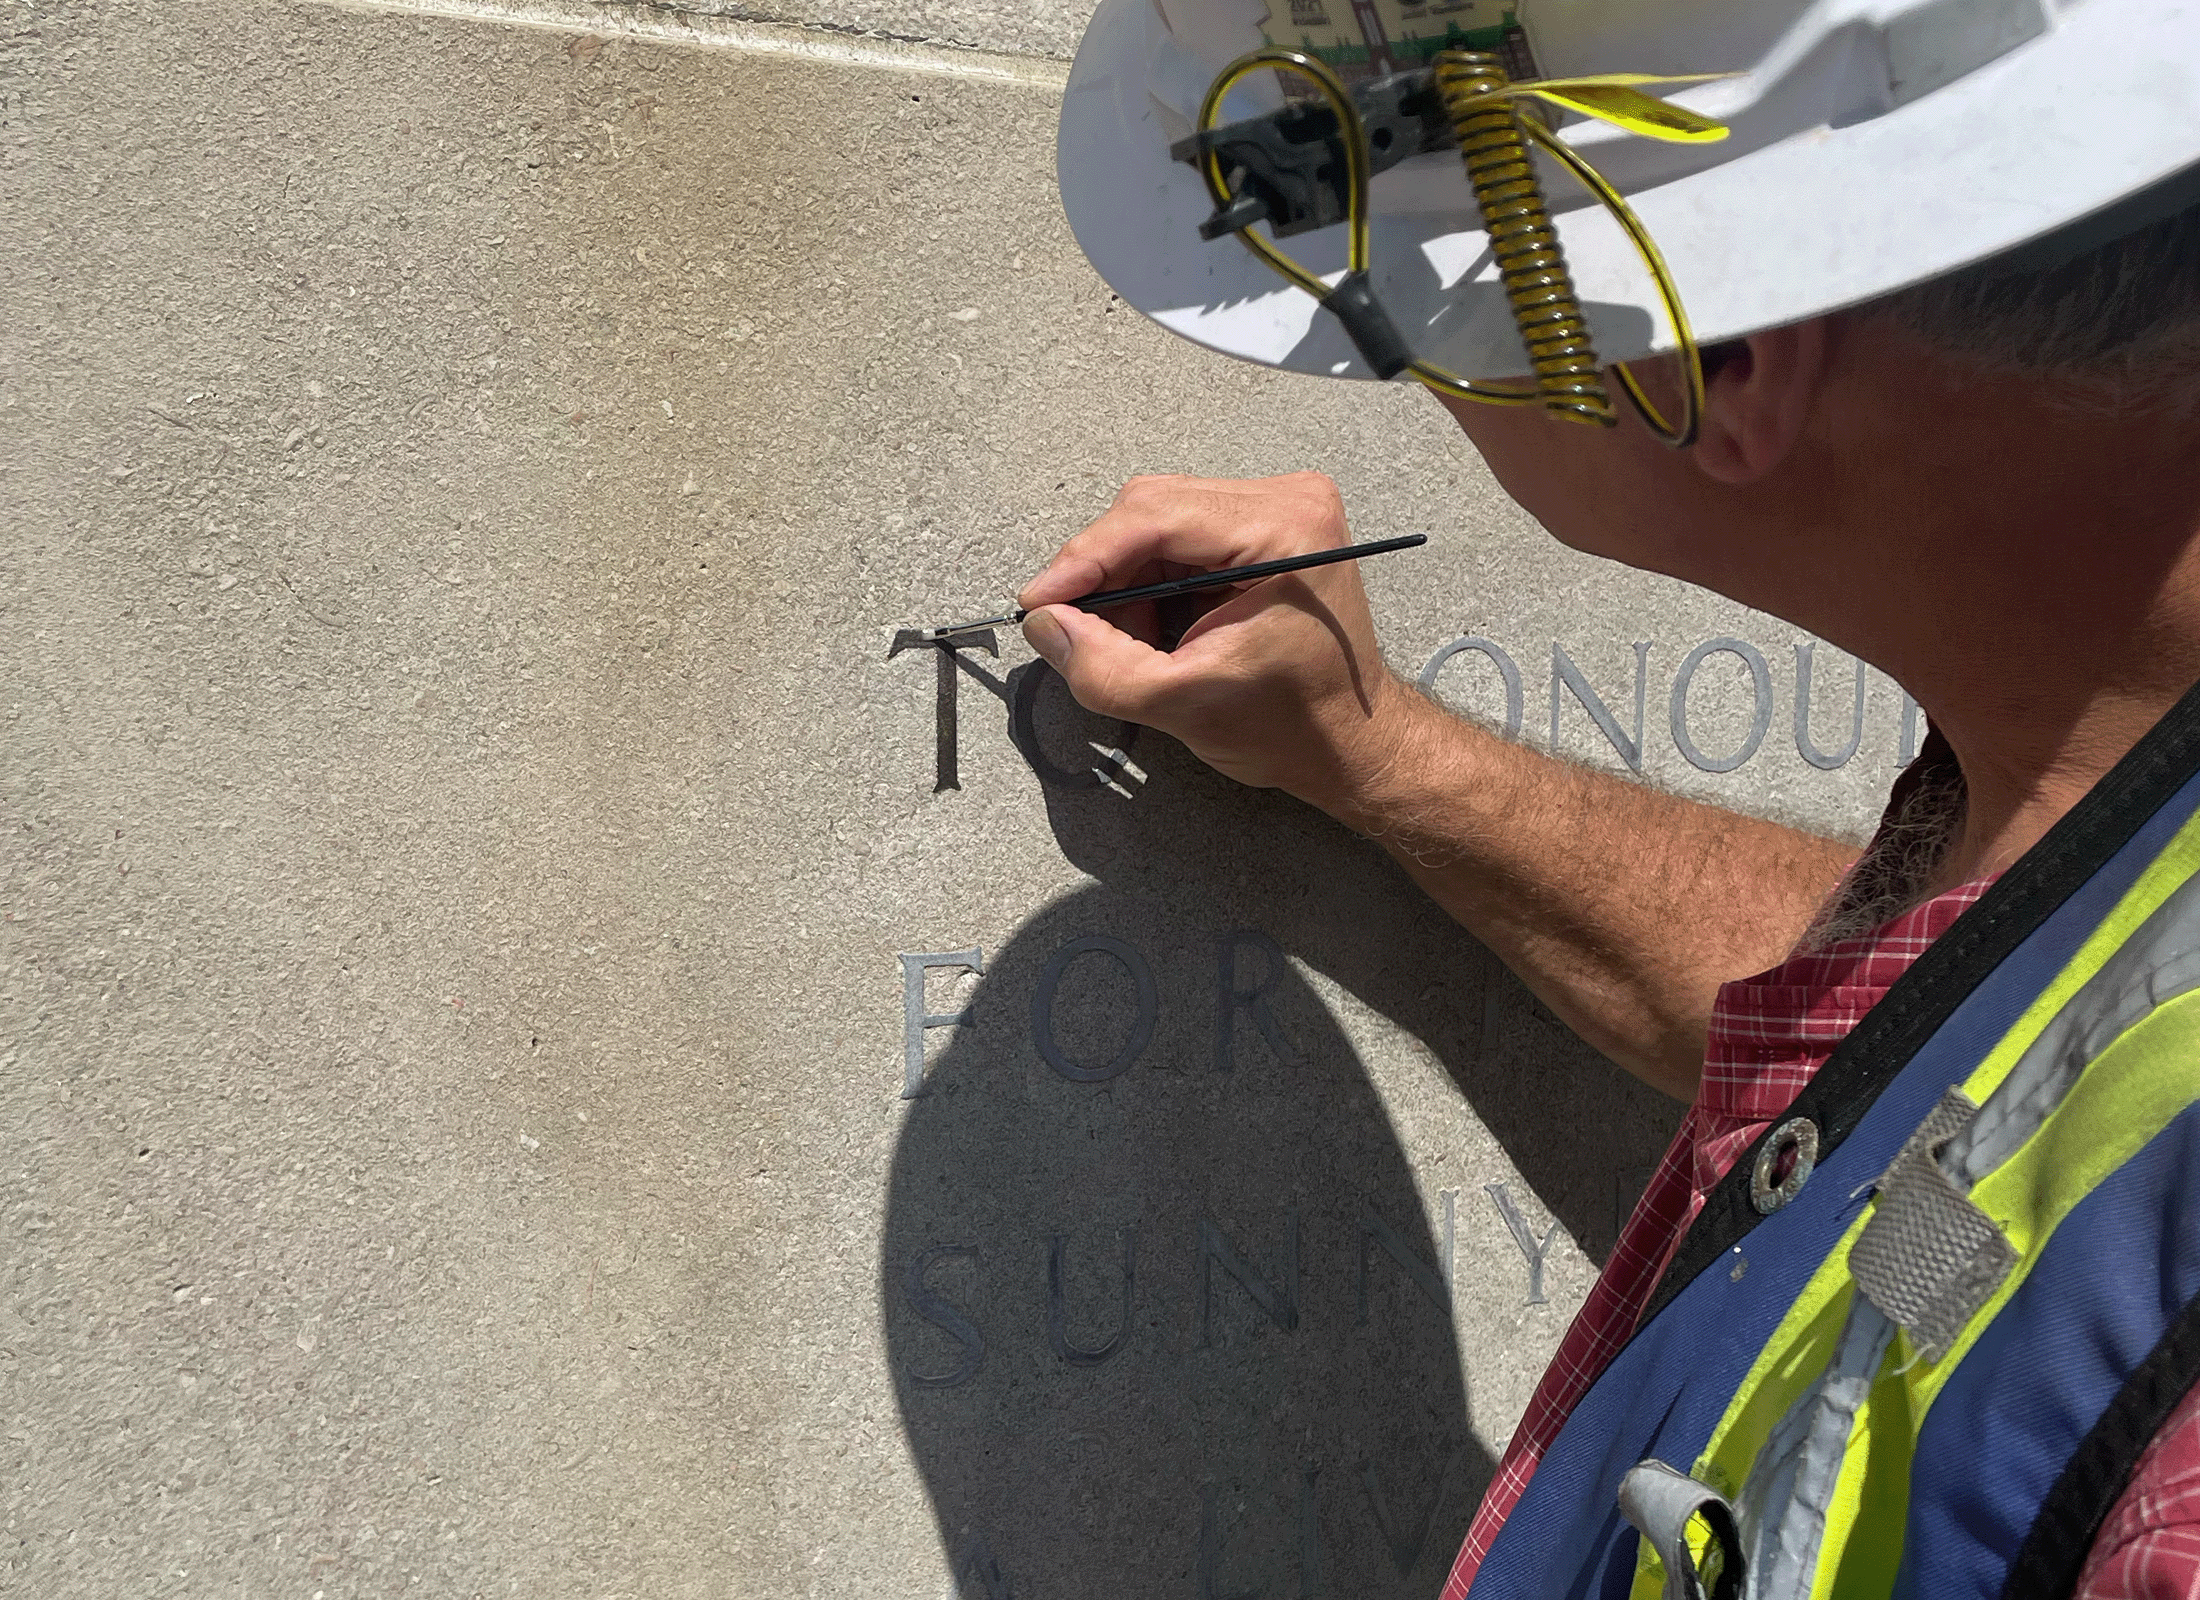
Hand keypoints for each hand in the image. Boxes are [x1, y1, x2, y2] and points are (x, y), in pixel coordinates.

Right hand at [1017, 472, 1414, 809]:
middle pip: (1152, 509)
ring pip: (1159, 521)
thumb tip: (1044, 625)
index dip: (1084, 559)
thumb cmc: (1292, 727)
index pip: (1154, 516)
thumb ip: (1103, 667)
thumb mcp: (1184, 705)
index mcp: (1285, 529)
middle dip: (1105, 574)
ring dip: (1128, 581)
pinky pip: (1182, 535)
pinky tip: (1162, 628)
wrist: (1351, 743)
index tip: (1038, 602)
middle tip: (1085, 633)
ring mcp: (1281, 507)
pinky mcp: (1269, 526)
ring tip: (1136, 642)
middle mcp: (1289, 500)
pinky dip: (1154, 582)